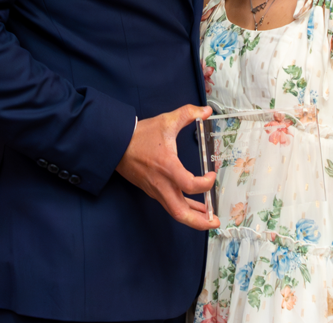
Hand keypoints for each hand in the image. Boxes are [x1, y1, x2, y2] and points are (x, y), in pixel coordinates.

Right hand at [116, 104, 219, 230]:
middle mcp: (162, 184)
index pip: (189, 185)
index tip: (212, 175)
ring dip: (193, 218)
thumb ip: (188, 113)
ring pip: (175, 212)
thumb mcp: (166, 121)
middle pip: (180, 213)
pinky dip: (184, 209)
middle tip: (216, 223)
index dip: (205, 184)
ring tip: (209, 218)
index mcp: (167, 167)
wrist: (116, 144)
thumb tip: (207, 111)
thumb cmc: (141, 135)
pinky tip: (195, 207)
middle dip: (200, 221)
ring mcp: (156, 190)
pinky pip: (170, 205)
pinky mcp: (153, 191)